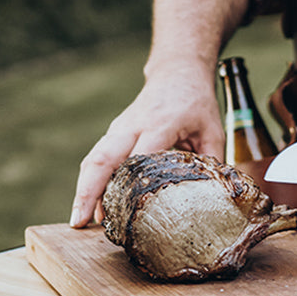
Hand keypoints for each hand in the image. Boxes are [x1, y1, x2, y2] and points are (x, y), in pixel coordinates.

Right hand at [69, 63, 224, 226]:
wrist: (179, 74)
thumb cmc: (197, 103)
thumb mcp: (213, 130)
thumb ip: (213, 162)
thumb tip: (217, 198)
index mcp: (161, 124)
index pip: (140, 156)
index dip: (129, 183)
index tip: (123, 210)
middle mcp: (133, 125)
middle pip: (103, 158)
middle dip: (88, 191)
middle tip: (80, 221)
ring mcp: (119, 127)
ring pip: (94, 159)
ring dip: (84, 189)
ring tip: (79, 220)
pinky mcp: (114, 132)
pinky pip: (97, 157)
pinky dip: (90, 181)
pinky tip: (90, 205)